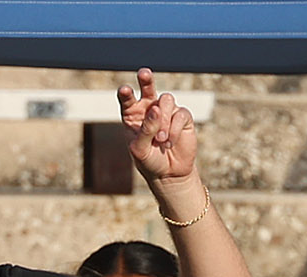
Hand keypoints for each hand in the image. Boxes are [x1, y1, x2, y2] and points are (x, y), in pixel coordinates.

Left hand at [120, 68, 198, 185]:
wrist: (169, 173)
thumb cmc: (149, 161)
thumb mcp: (140, 149)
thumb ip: (146, 129)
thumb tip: (156, 108)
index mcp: (133, 115)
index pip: (127, 100)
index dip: (126, 94)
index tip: (124, 90)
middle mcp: (150, 109)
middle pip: (148, 87)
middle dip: (146, 80)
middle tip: (143, 73)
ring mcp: (167, 111)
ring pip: (166, 100)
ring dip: (162, 121)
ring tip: (160, 140)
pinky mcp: (182, 116)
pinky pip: (179, 114)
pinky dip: (173, 129)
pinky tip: (169, 142)